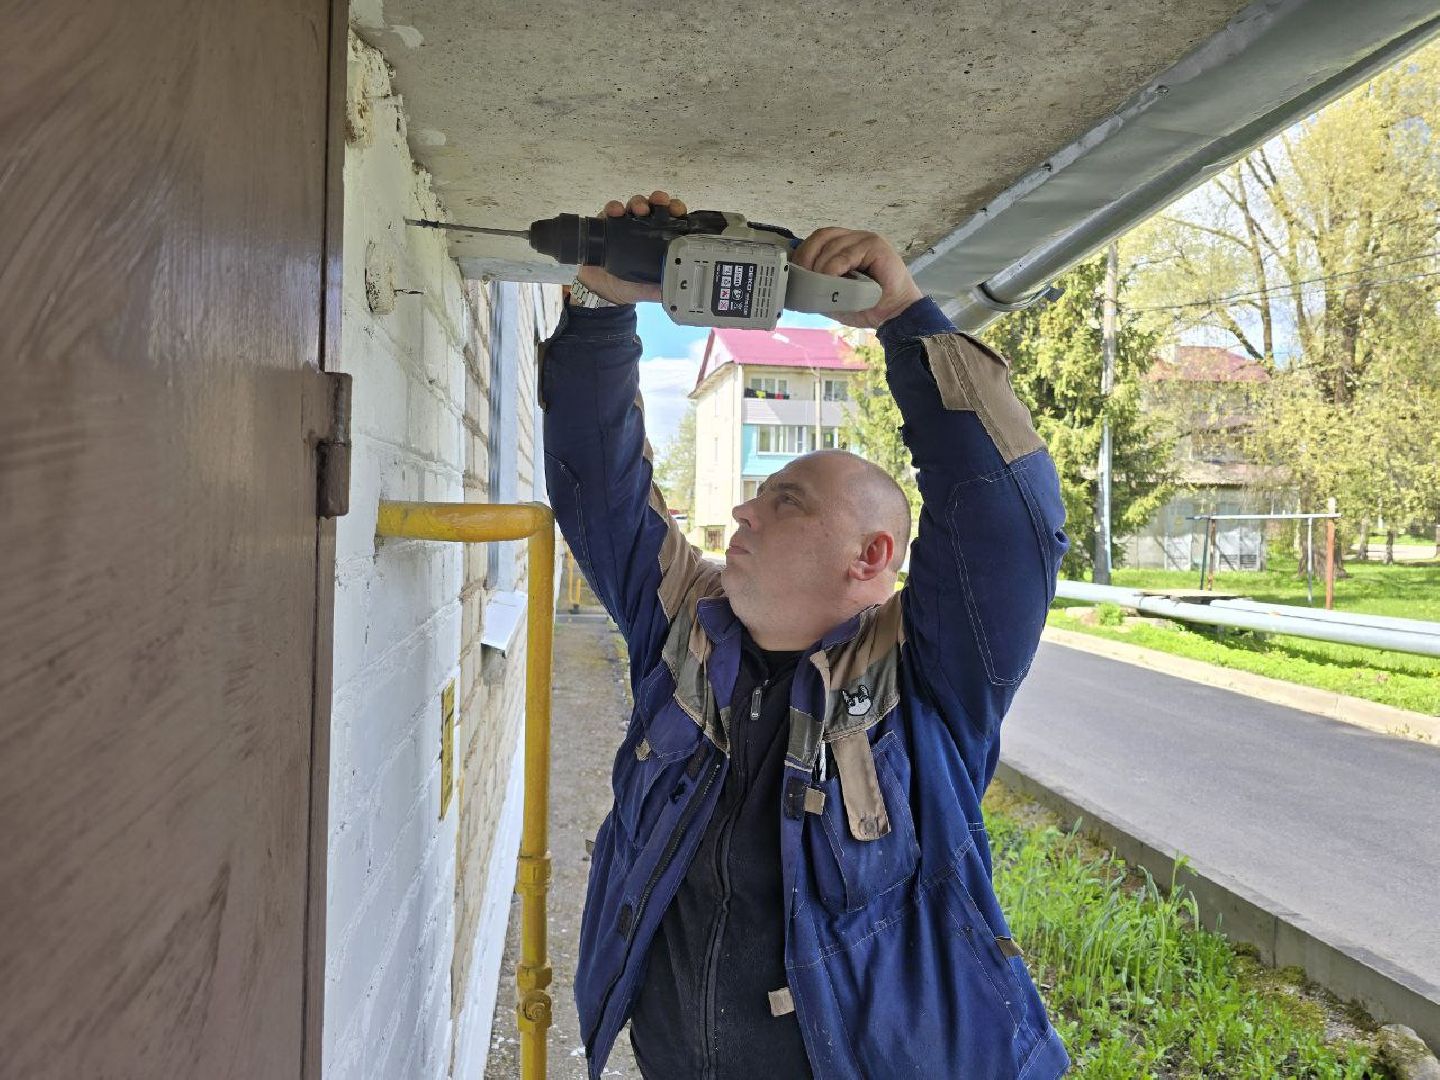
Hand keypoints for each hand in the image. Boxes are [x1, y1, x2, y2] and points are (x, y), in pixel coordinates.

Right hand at [574, 190, 687, 304]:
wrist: (604, 291)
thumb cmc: (631, 286)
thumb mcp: (651, 289)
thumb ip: (664, 287)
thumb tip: (678, 287)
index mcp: (660, 238)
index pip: (672, 217)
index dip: (676, 210)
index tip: (677, 210)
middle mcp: (645, 227)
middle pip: (654, 205)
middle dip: (658, 200)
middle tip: (660, 203)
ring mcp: (626, 223)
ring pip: (634, 204)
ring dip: (638, 202)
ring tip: (639, 209)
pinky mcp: (607, 224)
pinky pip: (610, 210)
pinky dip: (613, 208)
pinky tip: (616, 212)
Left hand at [792, 228, 923, 328]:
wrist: (894, 314)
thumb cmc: (868, 306)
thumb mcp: (835, 296)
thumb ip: (819, 285)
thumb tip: (796, 283)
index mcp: (845, 246)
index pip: (818, 239)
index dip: (803, 252)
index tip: (794, 272)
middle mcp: (854, 238)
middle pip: (822, 236)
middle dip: (806, 256)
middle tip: (803, 278)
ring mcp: (865, 239)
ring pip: (831, 245)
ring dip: (820, 267)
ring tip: (818, 285)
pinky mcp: (875, 246)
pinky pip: (845, 255)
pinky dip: (833, 269)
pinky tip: (831, 281)